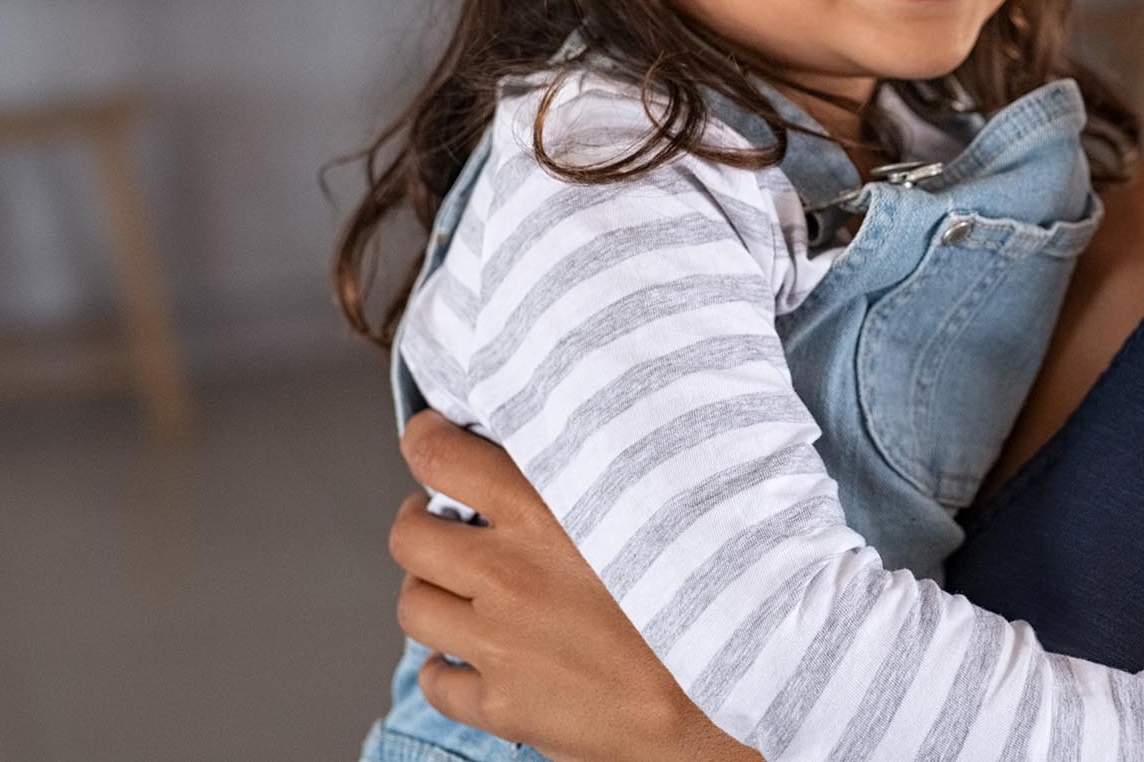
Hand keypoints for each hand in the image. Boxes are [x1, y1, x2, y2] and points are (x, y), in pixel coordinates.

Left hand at [390, 411, 756, 761]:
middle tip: (444, 519)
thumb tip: (572, 438)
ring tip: (459, 586)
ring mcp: (500, 643)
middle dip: (420, 522)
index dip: (425, 443)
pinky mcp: (504, 705)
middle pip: (410, 536)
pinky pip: (437, 681)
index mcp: (545, 511)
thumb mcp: (659, 498)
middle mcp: (510, 574)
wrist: (732, 686)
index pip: (442, 459)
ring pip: (413, 606)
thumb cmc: (711, 588)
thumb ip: (603, 467)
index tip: (429, 439)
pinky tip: (476, 654)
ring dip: (431, 590)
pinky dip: (447, 666)